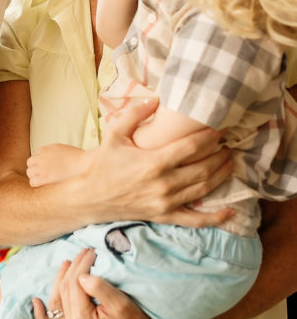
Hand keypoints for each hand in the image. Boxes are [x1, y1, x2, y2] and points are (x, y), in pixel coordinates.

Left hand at [27, 143, 77, 186]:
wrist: (85, 165)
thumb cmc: (79, 160)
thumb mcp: (64, 150)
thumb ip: (54, 153)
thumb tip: (51, 161)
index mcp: (47, 148)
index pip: (35, 156)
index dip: (39, 163)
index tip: (46, 169)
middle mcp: (42, 156)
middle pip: (30, 164)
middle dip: (35, 169)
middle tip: (43, 176)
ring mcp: (43, 167)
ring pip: (29, 173)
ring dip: (35, 177)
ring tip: (44, 182)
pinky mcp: (45, 177)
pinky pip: (33, 182)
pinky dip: (36, 184)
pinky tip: (44, 186)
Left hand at [32, 249, 181, 318]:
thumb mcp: (121, 302)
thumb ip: (98, 287)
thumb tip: (80, 276)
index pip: (75, 285)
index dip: (81, 265)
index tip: (90, 252)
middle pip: (65, 293)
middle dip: (72, 270)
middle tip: (83, 253)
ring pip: (57, 305)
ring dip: (59, 283)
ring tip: (66, 264)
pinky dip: (42, 317)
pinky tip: (36, 302)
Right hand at [85, 98, 234, 227]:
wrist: (89, 196)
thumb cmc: (103, 163)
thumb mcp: (114, 134)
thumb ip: (135, 114)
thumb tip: (156, 98)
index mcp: (154, 162)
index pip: (192, 147)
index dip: (210, 136)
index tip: (221, 127)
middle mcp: (164, 184)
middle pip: (203, 168)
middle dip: (220, 154)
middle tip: (229, 143)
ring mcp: (166, 202)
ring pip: (204, 189)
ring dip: (221, 175)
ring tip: (230, 161)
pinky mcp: (164, 216)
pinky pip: (195, 220)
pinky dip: (215, 218)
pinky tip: (230, 211)